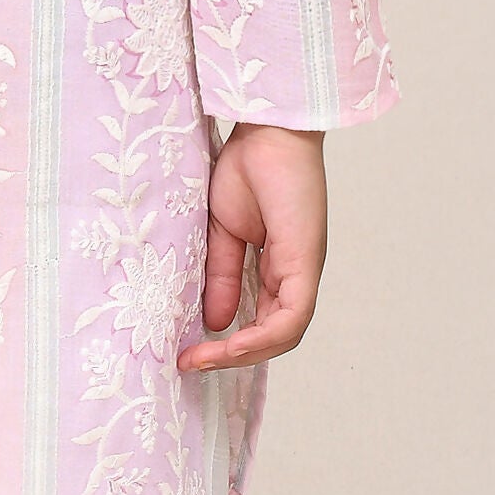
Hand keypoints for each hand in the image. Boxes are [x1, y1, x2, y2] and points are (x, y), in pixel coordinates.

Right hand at [176, 124, 328, 372]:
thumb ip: (221, 276)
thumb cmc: (248, 168)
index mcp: (278, 266)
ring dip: (245, 354)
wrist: (267, 131)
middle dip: (232, 357)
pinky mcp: (305, 263)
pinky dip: (263, 338)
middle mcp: (295, 274)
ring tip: (206, 358)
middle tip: (191, 363)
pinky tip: (231, 343)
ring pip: (285, 334)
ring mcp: (304, 270)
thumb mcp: (223, 232)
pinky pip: (292, 317)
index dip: (229, 344)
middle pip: (274, 335)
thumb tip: (214, 321)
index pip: (262, 321)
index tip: (189, 353)